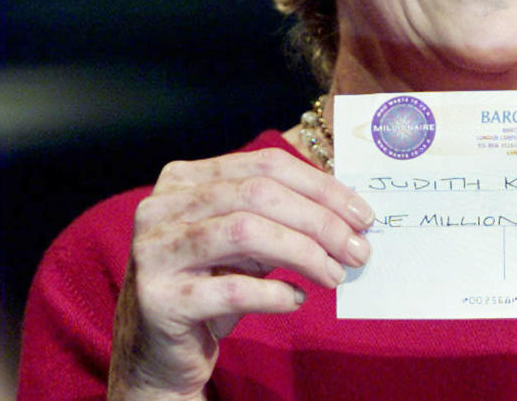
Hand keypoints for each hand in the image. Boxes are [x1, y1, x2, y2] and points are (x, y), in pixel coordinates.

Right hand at [107, 148, 373, 399]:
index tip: (362, 214)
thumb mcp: (247, 241)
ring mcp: (155, 251)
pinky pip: (231, 289)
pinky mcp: (159, 299)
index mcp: (185, 179)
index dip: (321, 186)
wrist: (159, 352)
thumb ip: (283, 215)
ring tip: (335, 274)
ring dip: (304, 252)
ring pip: (245, 231)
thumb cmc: (212, 284)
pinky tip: (295, 299)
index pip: (266, 165)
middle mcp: (161, 207)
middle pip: (259, 194)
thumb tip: (349, 211)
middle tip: (358, 249)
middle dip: (319, 220)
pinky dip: (274, 293)